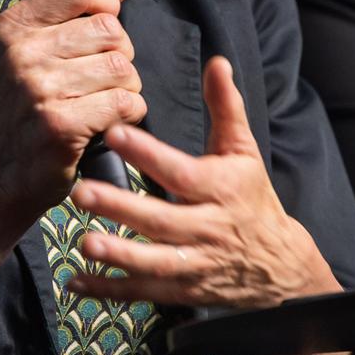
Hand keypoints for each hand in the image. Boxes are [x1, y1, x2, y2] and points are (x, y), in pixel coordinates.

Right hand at [0, 0, 144, 226]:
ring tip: (101, 104)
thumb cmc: (24, 110)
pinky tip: (107, 124)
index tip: (102, 29)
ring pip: (122, 69)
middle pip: (110, 30)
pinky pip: (125, 103)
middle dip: (118, 55)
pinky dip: (129, 114)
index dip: (105, 3)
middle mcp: (22, 53)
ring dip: (125, 89)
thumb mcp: (33, 52)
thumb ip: (74, 12)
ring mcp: (39, 89)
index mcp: (13, 27)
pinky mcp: (60, 125)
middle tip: (98, 81)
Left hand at [66, 56, 337, 310]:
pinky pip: (143, 294)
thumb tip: (217, 60)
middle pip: (162, 220)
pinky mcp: (182, 291)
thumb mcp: (243, 150)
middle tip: (83, 192)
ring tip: (84, 243)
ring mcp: (194, 264)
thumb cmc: (251, 197)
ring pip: (154, 264)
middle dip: (122, 208)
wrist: (279, 267)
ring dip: (119, 256)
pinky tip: (76, 282)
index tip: (115, 133)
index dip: (148, 154)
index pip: (179, 171)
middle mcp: (206, 229)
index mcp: (219, 189)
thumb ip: (225, 107)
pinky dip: (109, 291)